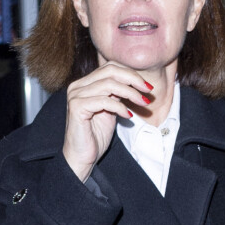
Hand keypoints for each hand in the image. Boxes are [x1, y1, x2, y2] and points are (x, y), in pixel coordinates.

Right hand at [63, 63, 152, 182]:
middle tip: (148, 90)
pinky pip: (104, 100)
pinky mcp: (76, 107)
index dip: (130, 73)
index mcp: (84, 83)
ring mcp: (75, 95)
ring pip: (108, 84)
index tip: (147, 86)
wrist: (81, 157)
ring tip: (142, 103)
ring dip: (130, 93)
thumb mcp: (109, 109)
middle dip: (133, 79)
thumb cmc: (96, 135)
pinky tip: (128, 116)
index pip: (109, 67)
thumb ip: (116, 94)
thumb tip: (135, 82)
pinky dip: (120, 106)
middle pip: (109, 71)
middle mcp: (77, 86)